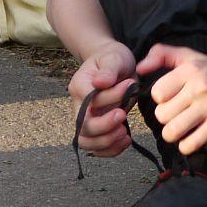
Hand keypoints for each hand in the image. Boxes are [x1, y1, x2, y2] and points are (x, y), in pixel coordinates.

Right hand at [68, 40, 138, 156]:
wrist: (112, 65)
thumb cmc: (113, 59)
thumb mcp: (114, 57)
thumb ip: (109, 70)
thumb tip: (100, 83)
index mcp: (80, 85)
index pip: (89, 100)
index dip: (109, 98)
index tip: (129, 87)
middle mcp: (78, 104)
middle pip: (83, 127)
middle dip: (105, 126)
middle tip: (123, 115)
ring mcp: (85, 119)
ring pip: (86, 142)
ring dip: (107, 142)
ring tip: (125, 133)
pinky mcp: (96, 129)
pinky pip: (97, 148)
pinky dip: (111, 150)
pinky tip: (126, 140)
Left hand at [141, 44, 206, 156]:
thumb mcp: (192, 56)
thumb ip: (162, 55)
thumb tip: (139, 67)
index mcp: (189, 69)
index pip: (157, 93)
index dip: (160, 99)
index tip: (169, 99)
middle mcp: (198, 87)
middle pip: (162, 114)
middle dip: (165, 117)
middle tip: (175, 115)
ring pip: (173, 130)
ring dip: (172, 134)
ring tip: (178, 129)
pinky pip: (191, 143)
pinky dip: (186, 146)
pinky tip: (190, 139)